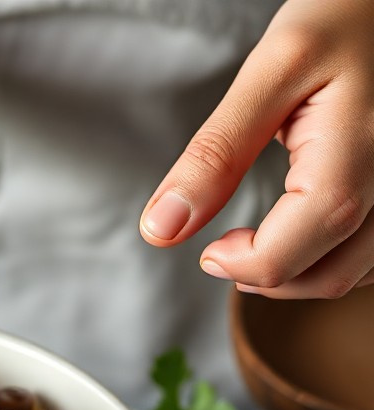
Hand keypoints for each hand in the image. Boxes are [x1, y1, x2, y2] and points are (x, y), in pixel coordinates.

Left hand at [140, 0, 373, 297]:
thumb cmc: (347, 13)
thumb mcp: (272, 70)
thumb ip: (215, 154)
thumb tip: (161, 228)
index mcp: (357, 155)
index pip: (291, 252)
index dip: (240, 266)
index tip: (208, 251)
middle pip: (328, 276)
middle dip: (266, 276)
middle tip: (224, 250)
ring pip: (355, 273)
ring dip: (300, 274)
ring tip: (256, 245)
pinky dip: (331, 258)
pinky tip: (301, 234)